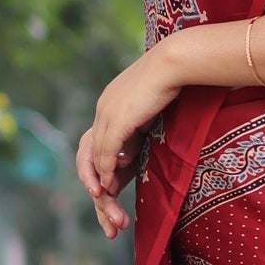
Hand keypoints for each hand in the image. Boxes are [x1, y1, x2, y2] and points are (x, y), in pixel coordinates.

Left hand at [76, 46, 181, 239]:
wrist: (175, 62)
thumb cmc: (173, 80)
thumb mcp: (151, 108)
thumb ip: (139, 127)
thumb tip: (132, 149)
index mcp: (110, 104)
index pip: (98, 141)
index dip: (102, 166)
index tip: (111, 186)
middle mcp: (103, 109)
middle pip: (89, 152)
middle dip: (94, 181)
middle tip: (103, 202)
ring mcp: (107, 114)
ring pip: (96, 156)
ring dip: (100, 182)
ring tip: (106, 201)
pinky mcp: (117, 120)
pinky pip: (106, 153)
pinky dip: (106, 171)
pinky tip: (109, 187)